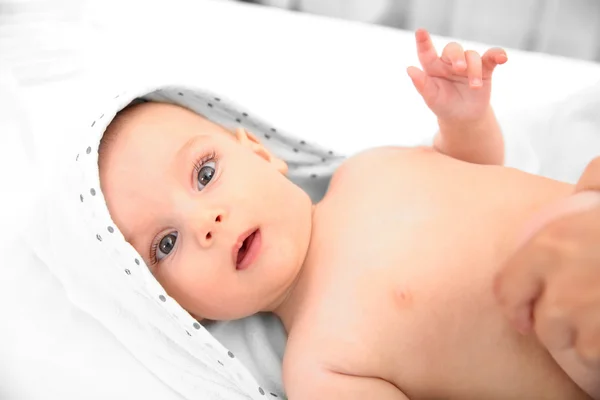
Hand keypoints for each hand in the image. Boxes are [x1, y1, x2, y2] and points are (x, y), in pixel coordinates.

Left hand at [407, 29, 506, 121]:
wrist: (464, 117)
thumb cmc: (444, 106)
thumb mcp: (432, 99)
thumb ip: (422, 84)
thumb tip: (409, 69)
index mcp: (433, 68)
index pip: (426, 52)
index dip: (423, 42)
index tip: (420, 32)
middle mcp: (449, 62)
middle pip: (453, 49)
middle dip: (457, 56)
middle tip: (459, 68)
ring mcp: (467, 64)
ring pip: (472, 56)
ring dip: (474, 70)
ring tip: (474, 87)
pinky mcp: (484, 68)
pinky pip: (492, 56)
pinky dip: (497, 54)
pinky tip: (502, 58)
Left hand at [495, 157, 599, 365]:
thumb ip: (591, 184)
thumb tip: (581, 189)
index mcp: (553, 246)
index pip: (507, 288)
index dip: (515, 304)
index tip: (522, 315)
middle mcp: (563, 290)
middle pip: (543, 325)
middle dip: (558, 326)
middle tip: (581, 317)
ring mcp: (590, 323)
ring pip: (573, 350)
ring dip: (587, 344)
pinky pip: (597, 366)